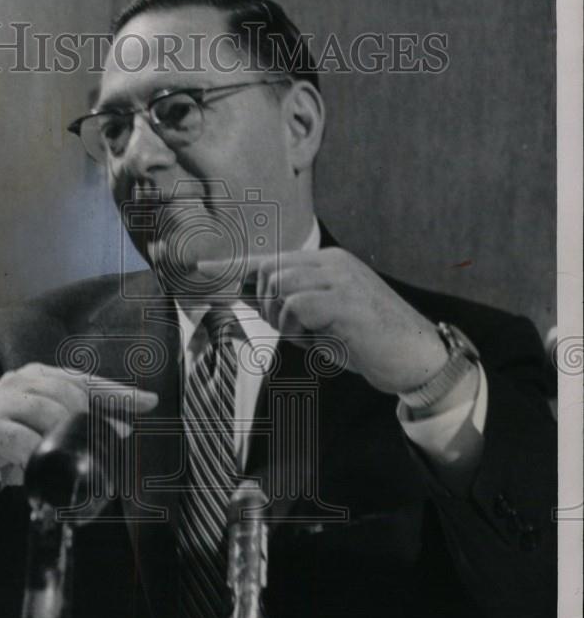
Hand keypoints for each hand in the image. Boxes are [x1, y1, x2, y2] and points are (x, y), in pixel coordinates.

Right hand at [0, 363, 157, 513]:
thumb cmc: (6, 440)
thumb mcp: (47, 431)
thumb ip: (80, 427)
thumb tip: (120, 431)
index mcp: (38, 377)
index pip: (86, 379)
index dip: (119, 393)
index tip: (149, 402)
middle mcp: (20, 381)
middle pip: (71, 393)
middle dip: (92, 421)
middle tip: (102, 447)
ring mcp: (0, 401)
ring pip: (48, 412)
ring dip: (64, 438)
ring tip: (68, 458)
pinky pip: (19, 438)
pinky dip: (35, 454)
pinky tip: (40, 466)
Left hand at [197, 247, 447, 394]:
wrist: (418, 358)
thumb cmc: (368, 343)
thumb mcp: (324, 321)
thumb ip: (290, 307)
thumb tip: (246, 298)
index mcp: (327, 263)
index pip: (271, 258)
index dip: (231, 264)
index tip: (198, 266)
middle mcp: (332, 263)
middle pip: (268, 273)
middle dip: (268, 309)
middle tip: (299, 334)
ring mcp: (340, 278)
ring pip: (279, 287)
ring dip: (285, 321)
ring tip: (316, 338)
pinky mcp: (345, 300)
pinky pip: (296, 307)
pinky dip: (299, 330)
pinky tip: (324, 342)